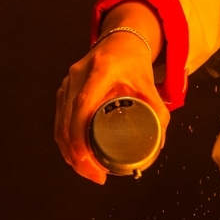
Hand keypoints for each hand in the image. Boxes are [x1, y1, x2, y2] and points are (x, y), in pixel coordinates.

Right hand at [55, 5, 168, 182]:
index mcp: (100, 72)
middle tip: (95, 177)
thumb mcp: (151, 87)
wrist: (120, 43)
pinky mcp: (65, 90)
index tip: (87, 159)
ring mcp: (68, 82)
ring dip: (70, 151)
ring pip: (61, 122)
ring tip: (89, 173)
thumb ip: (159, 114)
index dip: (80, 135)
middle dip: (77, 153)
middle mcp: (78, 75)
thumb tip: (157, 145)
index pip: (83, 105)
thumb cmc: (136, 67)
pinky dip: (66, 141)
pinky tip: (76, 159)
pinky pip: (60, 119)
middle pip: (68, 120)